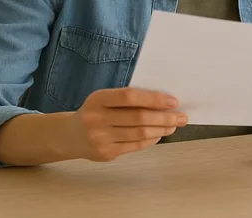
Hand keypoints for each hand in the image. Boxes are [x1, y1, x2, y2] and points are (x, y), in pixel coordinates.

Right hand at [64, 87, 188, 161]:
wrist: (70, 135)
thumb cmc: (96, 112)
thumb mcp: (104, 99)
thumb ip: (128, 99)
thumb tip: (164, 102)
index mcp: (98, 99)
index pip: (130, 97)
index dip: (154, 99)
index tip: (173, 101)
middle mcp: (96, 118)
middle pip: (138, 118)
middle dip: (165, 117)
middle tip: (181, 117)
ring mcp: (100, 138)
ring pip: (139, 133)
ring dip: (161, 129)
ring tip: (173, 125)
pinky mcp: (105, 153)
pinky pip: (134, 146)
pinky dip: (151, 139)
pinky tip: (160, 134)